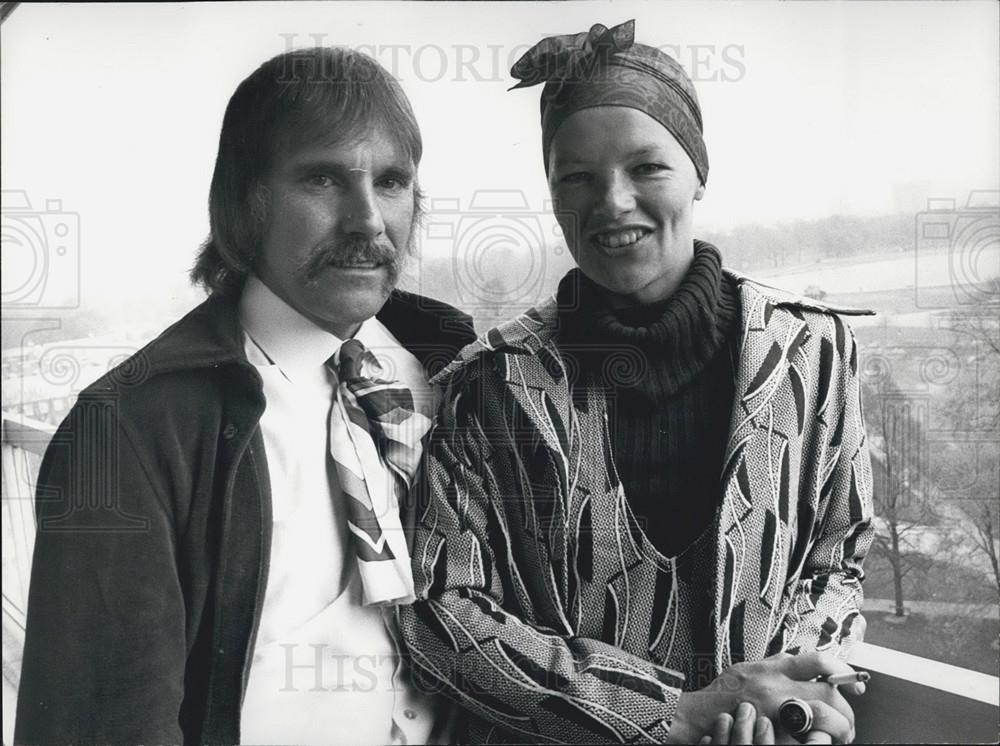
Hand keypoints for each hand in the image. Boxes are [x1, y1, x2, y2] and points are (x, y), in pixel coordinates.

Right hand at [668, 652, 860, 743]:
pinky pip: (808, 739)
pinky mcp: (773, 736)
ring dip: (838, 730)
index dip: (844, 671)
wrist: (699, 717)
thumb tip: (808, 666)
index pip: (818, 662)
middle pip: (829, 695)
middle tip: (848, 721)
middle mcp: (776, 689)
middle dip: (846, 711)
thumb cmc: (723, 694)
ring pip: (824, 721)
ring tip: (838, 735)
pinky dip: (819, 741)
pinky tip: (818, 742)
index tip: (856, 683)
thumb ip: (778, 665)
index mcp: (772, 669)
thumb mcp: (749, 667)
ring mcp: (776, 715)